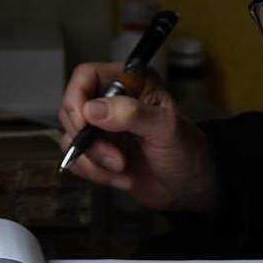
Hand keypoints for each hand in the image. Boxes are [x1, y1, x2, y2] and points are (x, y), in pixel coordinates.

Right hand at [59, 62, 217, 212]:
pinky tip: (121, 178)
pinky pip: (78, 160)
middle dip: (89, 139)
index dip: (77, 97)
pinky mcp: (100, 152)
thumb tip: (93, 109)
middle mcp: (115, 102)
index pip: (88, 75)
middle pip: (73, 109)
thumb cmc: (188, 152)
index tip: (84, 122)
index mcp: (133, 83)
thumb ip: (133, 114)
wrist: (190, 188)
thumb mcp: (166, 129)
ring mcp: (105, 128)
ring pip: (72, 138)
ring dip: (94, 160)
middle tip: (114, 157)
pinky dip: (96, 173)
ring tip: (122, 169)